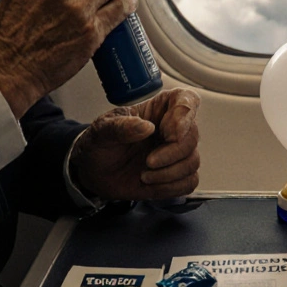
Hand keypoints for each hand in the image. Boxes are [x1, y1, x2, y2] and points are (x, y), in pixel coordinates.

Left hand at [70, 87, 200, 200]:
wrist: (94, 173)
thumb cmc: (100, 144)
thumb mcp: (102, 131)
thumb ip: (120, 126)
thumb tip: (146, 127)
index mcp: (160, 108)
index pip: (187, 99)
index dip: (185, 115)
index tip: (170, 132)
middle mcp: (173, 129)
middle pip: (192, 136)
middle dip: (172, 153)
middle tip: (149, 161)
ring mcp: (176, 153)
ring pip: (193, 161)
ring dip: (169, 173)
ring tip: (144, 175)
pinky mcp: (175, 176)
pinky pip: (189, 182)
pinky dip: (171, 187)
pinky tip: (151, 184)